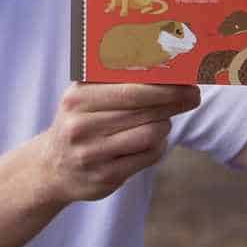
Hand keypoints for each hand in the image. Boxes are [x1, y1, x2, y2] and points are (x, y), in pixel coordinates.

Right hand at [39, 83, 199, 203]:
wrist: (53, 167)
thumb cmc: (81, 123)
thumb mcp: (85, 97)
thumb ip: (115, 82)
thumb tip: (164, 69)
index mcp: (78, 98)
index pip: (132, 88)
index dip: (165, 85)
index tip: (187, 80)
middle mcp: (81, 125)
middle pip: (144, 110)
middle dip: (174, 101)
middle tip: (193, 96)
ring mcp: (92, 153)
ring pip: (150, 134)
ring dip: (164, 125)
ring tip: (163, 120)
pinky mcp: (105, 177)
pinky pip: (148, 156)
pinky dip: (158, 146)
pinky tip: (153, 141)